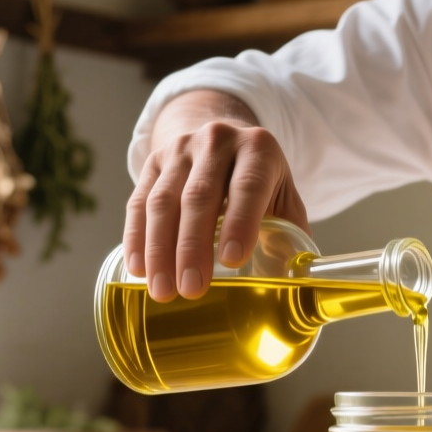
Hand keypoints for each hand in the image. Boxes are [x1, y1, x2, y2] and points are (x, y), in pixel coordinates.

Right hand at [124, 91, 307, 301]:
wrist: (224, 140)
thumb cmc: (260, 182)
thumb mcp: (283, 197)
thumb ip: (291, 234)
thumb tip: (295, 284)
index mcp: (258, 149)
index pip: (248, 185)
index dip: (240, 222)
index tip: (232, 260)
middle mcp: (217, 141)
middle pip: (199, 196)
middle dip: (193, 247)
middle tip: (192, 290)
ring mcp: (180, 149)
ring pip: (163, 201)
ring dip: (160, 250)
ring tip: (163, 290)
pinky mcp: (152, 162)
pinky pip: (138, 202)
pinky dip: (136, 238)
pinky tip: (138, 268)